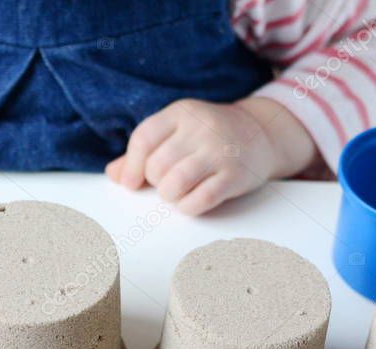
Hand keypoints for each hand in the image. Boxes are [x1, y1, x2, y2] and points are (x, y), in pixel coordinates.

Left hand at [106, 97, 317, 214]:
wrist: (262, 133)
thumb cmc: (208, 137)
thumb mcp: (177, 133)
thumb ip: (144, 152)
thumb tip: (114, 175)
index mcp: (181, 113)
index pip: (143, 138)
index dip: (132, 166)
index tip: (132, 183)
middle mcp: (200, 129)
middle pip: (156, 167)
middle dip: (155, 182)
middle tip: (168, 181)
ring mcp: (219, 152)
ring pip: (173, 186)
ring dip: (170, 196)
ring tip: (178, 192)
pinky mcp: (235, 176)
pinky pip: (199, 201)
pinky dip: (189, 207)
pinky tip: (193, 201)